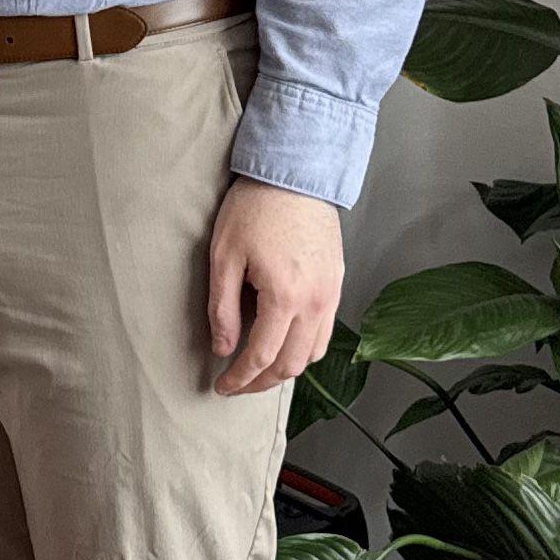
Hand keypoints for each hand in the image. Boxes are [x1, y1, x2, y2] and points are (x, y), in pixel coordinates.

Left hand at [205, 178, 343, 397]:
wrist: (296, 172)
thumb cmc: (256, 207)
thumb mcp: (224, 256)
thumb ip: (222, 308)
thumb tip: (222, 348)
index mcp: (285, 296)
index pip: (261, 356)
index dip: (239, 378)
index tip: (221, 387)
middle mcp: (315, 301)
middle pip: (291, 364)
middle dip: (261, 382)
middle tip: (236, 384)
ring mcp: (332, 293)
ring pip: (313, 353)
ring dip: (286, 369)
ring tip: (259, 369)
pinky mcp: (338, 283)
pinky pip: (326, 332)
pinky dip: (306, 349)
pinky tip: (285, 344)